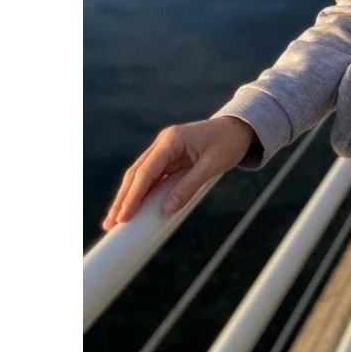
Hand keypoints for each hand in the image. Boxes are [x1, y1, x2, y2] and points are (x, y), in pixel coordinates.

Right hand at [102, 116, 256, 229]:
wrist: (240, 128)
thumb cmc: (228, 143)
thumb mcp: (212, 165)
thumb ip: (190, 186)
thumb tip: (167, 210)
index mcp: (172, 139)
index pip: (146, 170)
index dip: (133, 195)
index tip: (123, 216)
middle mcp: (163, 142)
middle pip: (137, 173)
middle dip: (123, 198)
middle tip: (110, 223)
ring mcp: (165, 150)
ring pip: (140, 175)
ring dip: (128, 197)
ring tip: (115, 220)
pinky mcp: (170, 157)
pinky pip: (152, 176)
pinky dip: (142, 192)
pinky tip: (134, 208)